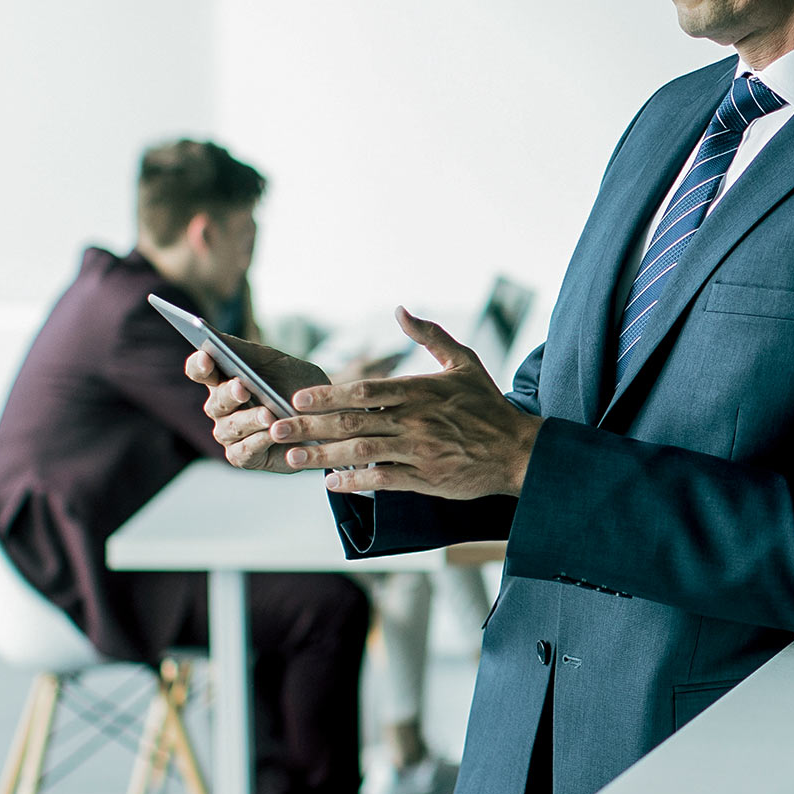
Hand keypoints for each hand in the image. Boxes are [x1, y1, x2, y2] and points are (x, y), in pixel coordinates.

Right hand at [184, 336, 329, 473]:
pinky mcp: (244, 456)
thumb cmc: (296, 385)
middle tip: (242, 387)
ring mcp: (231, 434)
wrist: (327, 416)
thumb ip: (244, 350)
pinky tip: (273, 434)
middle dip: (228, 394)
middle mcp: (222, 408)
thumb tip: (213, 334)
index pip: (199, 370)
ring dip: (248, 420)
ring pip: (228, 428)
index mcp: (223, 379)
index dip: (199, 364)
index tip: (206, 355)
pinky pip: (244, 451)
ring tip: (268, 414)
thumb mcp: (275, 362)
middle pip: (214, 402)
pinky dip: (258, 442)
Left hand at [266, 307, 542, 498]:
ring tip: (292, 458)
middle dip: (310, 426)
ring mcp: (420, 452)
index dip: (328, 395)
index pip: (364, 392)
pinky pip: (384, 481)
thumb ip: (430, 335)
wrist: (518, 451)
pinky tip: (332, 483)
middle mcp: (416, 421)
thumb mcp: (464, 362)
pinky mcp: (427, 479)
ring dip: (324, 456)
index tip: (297, 398)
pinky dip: (356, 483)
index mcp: (420, 391)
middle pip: (353, 423)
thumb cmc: (488, 405)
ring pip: (363, 453)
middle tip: (275, 428)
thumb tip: (399, 310)